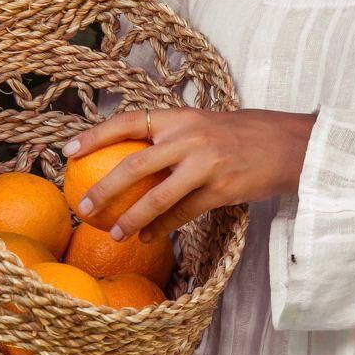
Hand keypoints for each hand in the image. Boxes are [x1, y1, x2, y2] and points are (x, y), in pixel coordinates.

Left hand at [62, 108, 316, 240]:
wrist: (287, 145)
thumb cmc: (239, 137)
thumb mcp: (202, 126)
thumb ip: (169, 139)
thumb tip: (129, 162)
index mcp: (179, 117)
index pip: (127, 122)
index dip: (94, 136)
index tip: (67, 151)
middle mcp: (188, 137)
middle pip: (133, 166)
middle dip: (103, 190)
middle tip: (83, 208)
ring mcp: (204, 164)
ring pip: (156, 197)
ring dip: (131, 219)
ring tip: (114, 234)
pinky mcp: (220, 190)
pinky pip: (183, 214)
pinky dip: (163, 227)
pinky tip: (149, 237)